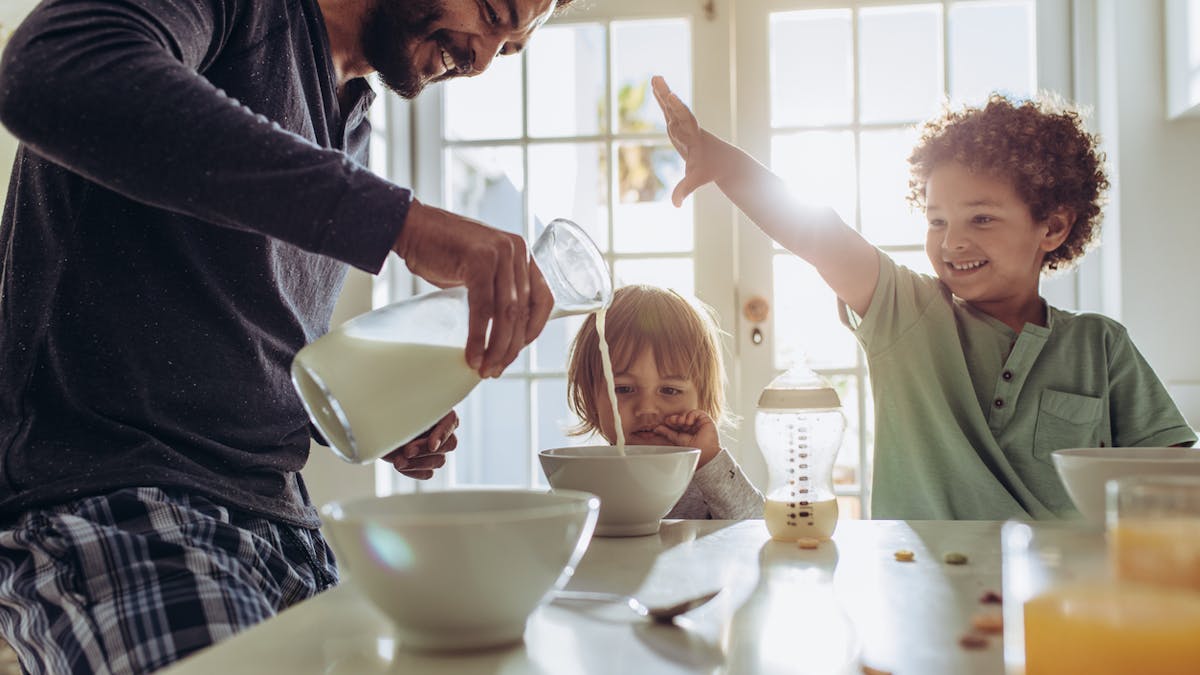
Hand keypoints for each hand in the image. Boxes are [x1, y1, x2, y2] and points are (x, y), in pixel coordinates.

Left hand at [381, 410, 458, 479]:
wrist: (374, 426)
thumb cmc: (387, 412)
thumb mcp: (397, 410)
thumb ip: (410, 417)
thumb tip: (414, 430)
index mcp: (438, 412)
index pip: (451, 422)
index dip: (443, 434)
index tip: (432, 446)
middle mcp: (440, 431)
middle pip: (449, 445)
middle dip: (425, 450)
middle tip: (407, 451)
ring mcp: (435, 450)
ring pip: (439, 461)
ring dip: (417, 463)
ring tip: (398, 461)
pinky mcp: (425, 464)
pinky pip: (427, 474)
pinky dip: (414, 471)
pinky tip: (401, 465)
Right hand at [393, 200, 553, 377]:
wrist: (412, 227)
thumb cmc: (443, 251)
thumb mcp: (481, 268)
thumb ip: (497, 289)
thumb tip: (504, 332)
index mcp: (522, 253)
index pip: (543, 298)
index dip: (534, 330)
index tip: (517, 350)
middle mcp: (516, 251)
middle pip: (523, 311)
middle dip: (511, 347)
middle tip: (495, 370)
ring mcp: (499, 253)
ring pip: (507, 313)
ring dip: (497, 348)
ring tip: (485, 369)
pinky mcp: (479, 261)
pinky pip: (483, 308)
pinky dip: (478, 337)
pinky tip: (473, 355)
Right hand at [650, 75, 721, 206]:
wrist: (724, 160)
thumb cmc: (710, 169)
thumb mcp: (697, 179)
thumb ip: (685, 189)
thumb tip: (675, 204)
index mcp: (693, 138)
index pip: (684, 122)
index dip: (677, 109)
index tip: (671, 97)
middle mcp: (688, 128)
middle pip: (676, 109)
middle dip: (667, 96)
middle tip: (659, 81)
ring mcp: (684, 125)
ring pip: (671, 107)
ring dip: (662, 92)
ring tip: (655, 77)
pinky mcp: (679, 125)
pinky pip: (669, 110)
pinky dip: (661, 99)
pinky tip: (656, 87)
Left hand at [654, 410, 721, 467]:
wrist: (705, 452)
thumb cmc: (693, 449)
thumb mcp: (677, 439)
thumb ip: (667, 433)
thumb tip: (657, 428)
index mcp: (684, 431)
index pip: (676, 423)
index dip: (670, 421)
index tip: (665, 422)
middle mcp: (691, 426)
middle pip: (680, 417)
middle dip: (675, 418)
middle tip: (671, 421)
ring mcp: (698, 422)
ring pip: (687, 414)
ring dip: (682, 417)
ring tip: (681, 422)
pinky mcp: (705, 419)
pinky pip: (695, 412)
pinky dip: (690, 415)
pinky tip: (689, 422)